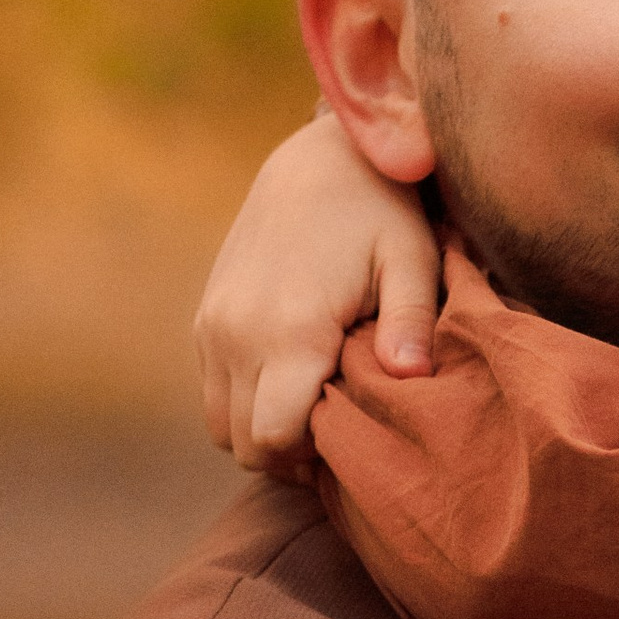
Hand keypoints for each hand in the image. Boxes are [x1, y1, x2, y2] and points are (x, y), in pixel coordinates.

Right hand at [196, 112, 443, 475]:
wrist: (320, 160)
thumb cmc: (381, 211)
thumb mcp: (411, 259)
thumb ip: (412, 320)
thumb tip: (413, 376)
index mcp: (289, 330)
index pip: (274, 439)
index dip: (312, 458)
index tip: (355, 440)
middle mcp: (237, 333)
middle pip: (245, 444)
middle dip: (290, 454)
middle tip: (343, 434)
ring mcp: (213, 326)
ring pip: (221, 425)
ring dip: (263, 430)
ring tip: (319, 410)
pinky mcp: (205, 318)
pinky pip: (213, 390)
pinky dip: (246, 402)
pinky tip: (295, 381)